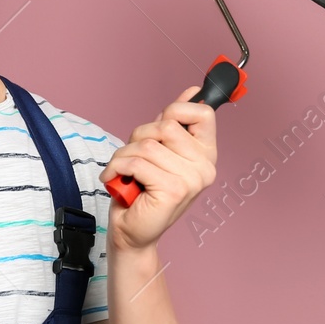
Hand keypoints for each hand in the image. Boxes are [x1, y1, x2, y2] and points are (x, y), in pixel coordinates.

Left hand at [98, 85, 217, 251]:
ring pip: (148, 144)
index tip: (161, 124)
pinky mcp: (174, 190)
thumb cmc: (142, 192)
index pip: (203, 113)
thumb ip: (175, 123)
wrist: (132, 232)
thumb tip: (191, 92)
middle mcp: (205, 167)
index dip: (177, 110)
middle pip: (166, 125)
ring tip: (124, 171)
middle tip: (133, 157)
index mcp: (207, 154)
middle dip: (139, 136)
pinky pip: (137, 162)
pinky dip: (118, 167)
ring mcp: (192, 180)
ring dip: (124, 155)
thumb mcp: (160, 150)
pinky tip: (117, 179)